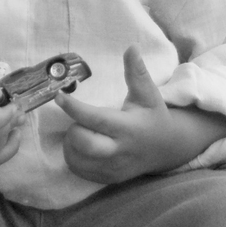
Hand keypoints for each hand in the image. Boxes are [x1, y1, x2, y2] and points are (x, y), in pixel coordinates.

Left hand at [55, 45, 225, 183]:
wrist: (167, 149)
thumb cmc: (152, 116)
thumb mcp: (148, 94)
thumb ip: (137, 72)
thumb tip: (132, 47)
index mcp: (128, 127)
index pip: (95, 119)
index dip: (74, 108)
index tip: (59, 96)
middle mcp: (119, 151)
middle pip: (83, 143)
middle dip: (73, 130)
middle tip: (79, 122)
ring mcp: (113, 168)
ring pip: (76, 158)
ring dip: (71, 143)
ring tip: (83, 132)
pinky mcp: (107, 178)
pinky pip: (78, 170)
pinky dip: (73, 157)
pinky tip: (83, 147)